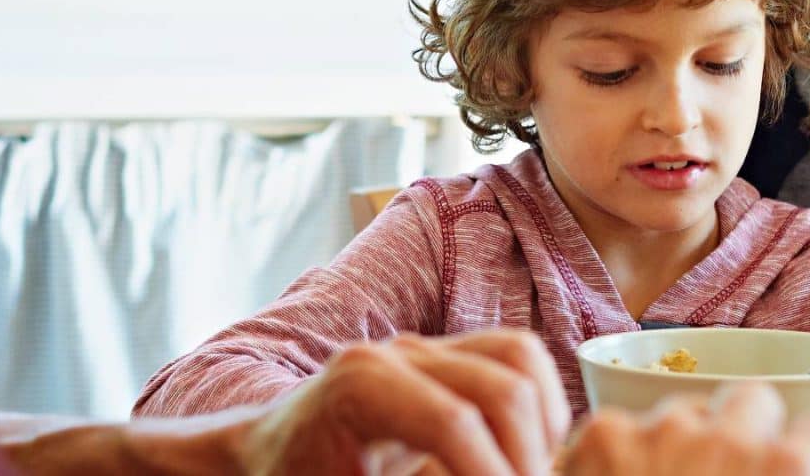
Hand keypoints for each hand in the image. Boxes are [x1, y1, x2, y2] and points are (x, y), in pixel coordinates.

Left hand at [238, 330, 567, 475]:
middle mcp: (396, 351)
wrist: (266, 455)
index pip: (455, 423)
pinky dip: (537, 404)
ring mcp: (423, 346)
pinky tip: (524, 456)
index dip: (492, 475)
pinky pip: (515, 359)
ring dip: (543, 426)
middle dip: (528, 456)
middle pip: (503, 386)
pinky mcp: (445, 355)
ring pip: (521, 358)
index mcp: (360, 387)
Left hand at [558, 382, 809, 475]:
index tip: (787, 474)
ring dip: (676, 443)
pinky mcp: (603, 432)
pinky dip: (617, 454)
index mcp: (792, 470)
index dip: (801, 458)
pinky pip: (622, 425)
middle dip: (740, 433)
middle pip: (751, 401)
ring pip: (682, 409)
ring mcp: (663, 429)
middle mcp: (732, 436)